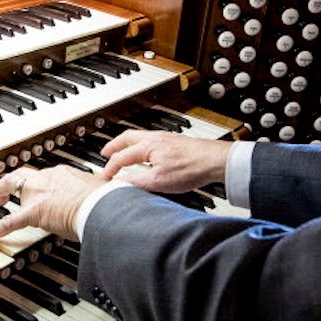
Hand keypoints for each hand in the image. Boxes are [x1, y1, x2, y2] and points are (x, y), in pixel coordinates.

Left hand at [0, 164, 107, 247]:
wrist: (102, 206)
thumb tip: (115, 192)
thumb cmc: (107, 200)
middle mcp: (49, 178)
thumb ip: (99, 191)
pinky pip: (8, 222)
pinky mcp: (34, 212)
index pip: (47, 175)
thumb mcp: (103, 189)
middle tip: (6, 193)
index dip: (40, 183)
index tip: (40, 189)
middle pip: (23, 174)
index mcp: (65, 173)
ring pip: (12, 187)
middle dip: (12, 182)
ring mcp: (39, 194)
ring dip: (3, 194)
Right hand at [98, 130, 231, 193]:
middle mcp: (154, 138)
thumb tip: (120, 182)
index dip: (110, 168)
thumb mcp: (159, 181)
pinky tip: (145, 154)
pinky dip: (139, 145)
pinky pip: (149, 140)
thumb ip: (136, 181)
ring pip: (138, 137)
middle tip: (105, 153)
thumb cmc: (192, 168)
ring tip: (122, 152)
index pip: (121, 157)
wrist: (215, 161)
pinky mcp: (174, 142)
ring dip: (126, 144)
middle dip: (113, 146)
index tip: (104, 178)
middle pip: (127, 138)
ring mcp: (165, 138)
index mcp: (147, 147)